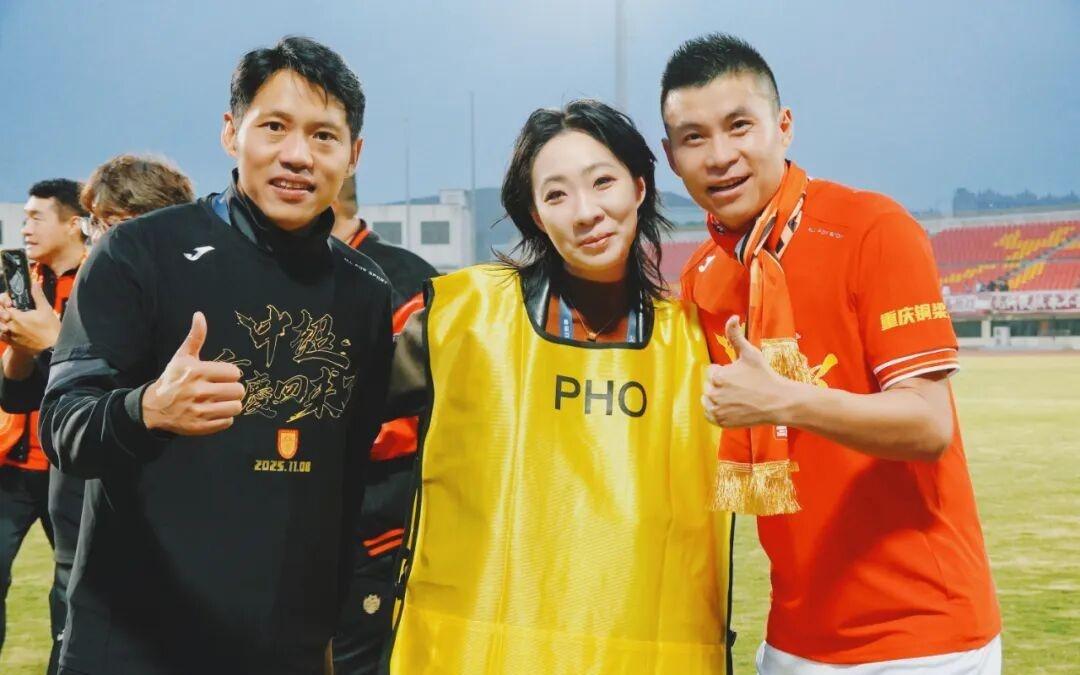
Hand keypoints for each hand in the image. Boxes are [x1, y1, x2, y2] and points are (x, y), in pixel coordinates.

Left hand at [0, 284, 61, 355]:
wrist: (53, 348)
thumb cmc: (50, 329)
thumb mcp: (46, 310)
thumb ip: (38, 295)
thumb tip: (35, 284)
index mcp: (16, 316)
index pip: (2, 304)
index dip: (5, 301)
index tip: (11, 302)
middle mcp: (9, 326)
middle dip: (2, 310)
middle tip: (10, 309)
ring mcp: (9, 335)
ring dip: (2, 321)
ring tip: (9, 319)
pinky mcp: (11, 343)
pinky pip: (0, 335)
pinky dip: (2, 331)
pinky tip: (8, 329)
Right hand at [142, 312, 244, 434]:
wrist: (153, 408)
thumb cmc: (173, 379)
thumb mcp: (182, 357)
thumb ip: (195, 337)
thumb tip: (200, 315)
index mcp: (197, 372)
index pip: (234, 373)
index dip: (230, 374)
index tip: (222, 375)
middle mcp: (198, 391)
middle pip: (238, 391)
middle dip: (233, 389)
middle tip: (224, 389)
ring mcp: (199, 411)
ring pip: (236, 407)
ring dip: (231, 404)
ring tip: (221, 401)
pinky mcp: (200, 427)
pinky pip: (228, 422)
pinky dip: (224, 418)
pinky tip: (213, 412)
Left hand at [701, 315, 793, 427]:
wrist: (777, 402)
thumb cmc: (764, 376)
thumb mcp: (750, 353)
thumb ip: (735, 335)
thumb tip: (732, 317)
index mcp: (717, 376)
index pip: (712, 372)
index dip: (726, 372)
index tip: (740, 376)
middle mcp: (713, 393)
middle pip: (710, 386)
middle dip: (722, 385)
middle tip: (741, 388)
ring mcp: (716, 409)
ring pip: (708, 400)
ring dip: (717, 398)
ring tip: (736, 397)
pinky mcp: (720, 422)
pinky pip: (710, 415)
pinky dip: (717, 412)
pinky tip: (731, 407)